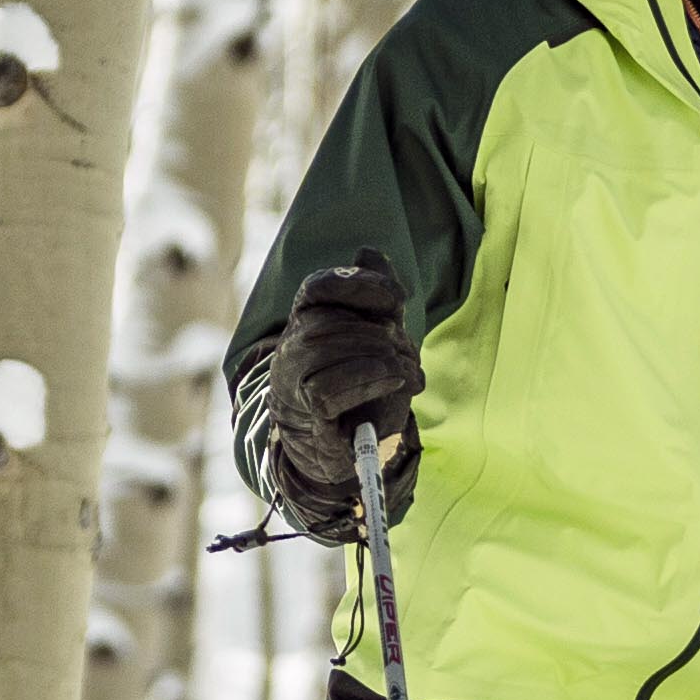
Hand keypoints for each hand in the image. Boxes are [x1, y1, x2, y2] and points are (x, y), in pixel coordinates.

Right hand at [260, 255, 423, 539]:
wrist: (342, 448)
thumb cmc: (359, 387)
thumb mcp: (375, 337)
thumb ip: (375, 296)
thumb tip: (370, 251)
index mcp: (307, 322)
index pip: (318, 287)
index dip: (357, 284)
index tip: (395, 300)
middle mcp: (292, 348)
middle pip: (328, 322)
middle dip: (378, 334)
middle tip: (408, 354)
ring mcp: (292, 383)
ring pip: (323, 350)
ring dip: (378, 358)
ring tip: (407, 373)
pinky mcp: (305, 416)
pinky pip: (326, 390)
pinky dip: (367, 381)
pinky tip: (393, 383)